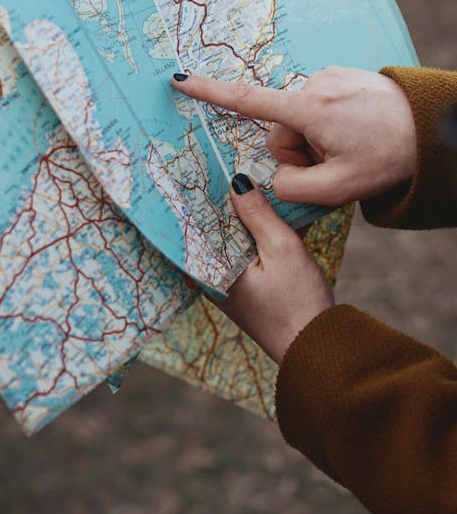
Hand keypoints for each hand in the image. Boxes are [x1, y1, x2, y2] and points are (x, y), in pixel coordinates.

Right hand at [172, 67, 415, 205]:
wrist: (432, 128)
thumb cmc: (389, 157)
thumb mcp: (339, 189)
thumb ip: (292, 189)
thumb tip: (270, 178)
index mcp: (308, 109)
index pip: (246, 100)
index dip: (209, 93)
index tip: (179, 80)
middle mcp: (312, 86)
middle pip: (279, 131)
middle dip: (298, 154)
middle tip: (334, 166)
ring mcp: (326, 78)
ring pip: (297, 122)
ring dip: (314, 142)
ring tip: (351, 147)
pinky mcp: (337, 77)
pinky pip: (315, 109)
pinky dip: (326, 127)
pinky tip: (355, 132)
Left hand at [218, 175, 333, 363]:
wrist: (317, 349)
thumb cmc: (299, 303)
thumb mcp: (283, 249)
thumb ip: (259, 214)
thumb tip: (237, 181)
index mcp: (212, 270)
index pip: (197, 223)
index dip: (200, 193)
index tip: (201, 165)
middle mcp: (212, 277)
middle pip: (211, 228)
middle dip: (218, 200)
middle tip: (220, 164)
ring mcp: (228, 284)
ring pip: (228, 238)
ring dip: (236, 215)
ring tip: (241, 179)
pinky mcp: (244, 287)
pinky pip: (241, 251)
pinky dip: (249, 232)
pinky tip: (262, 211)